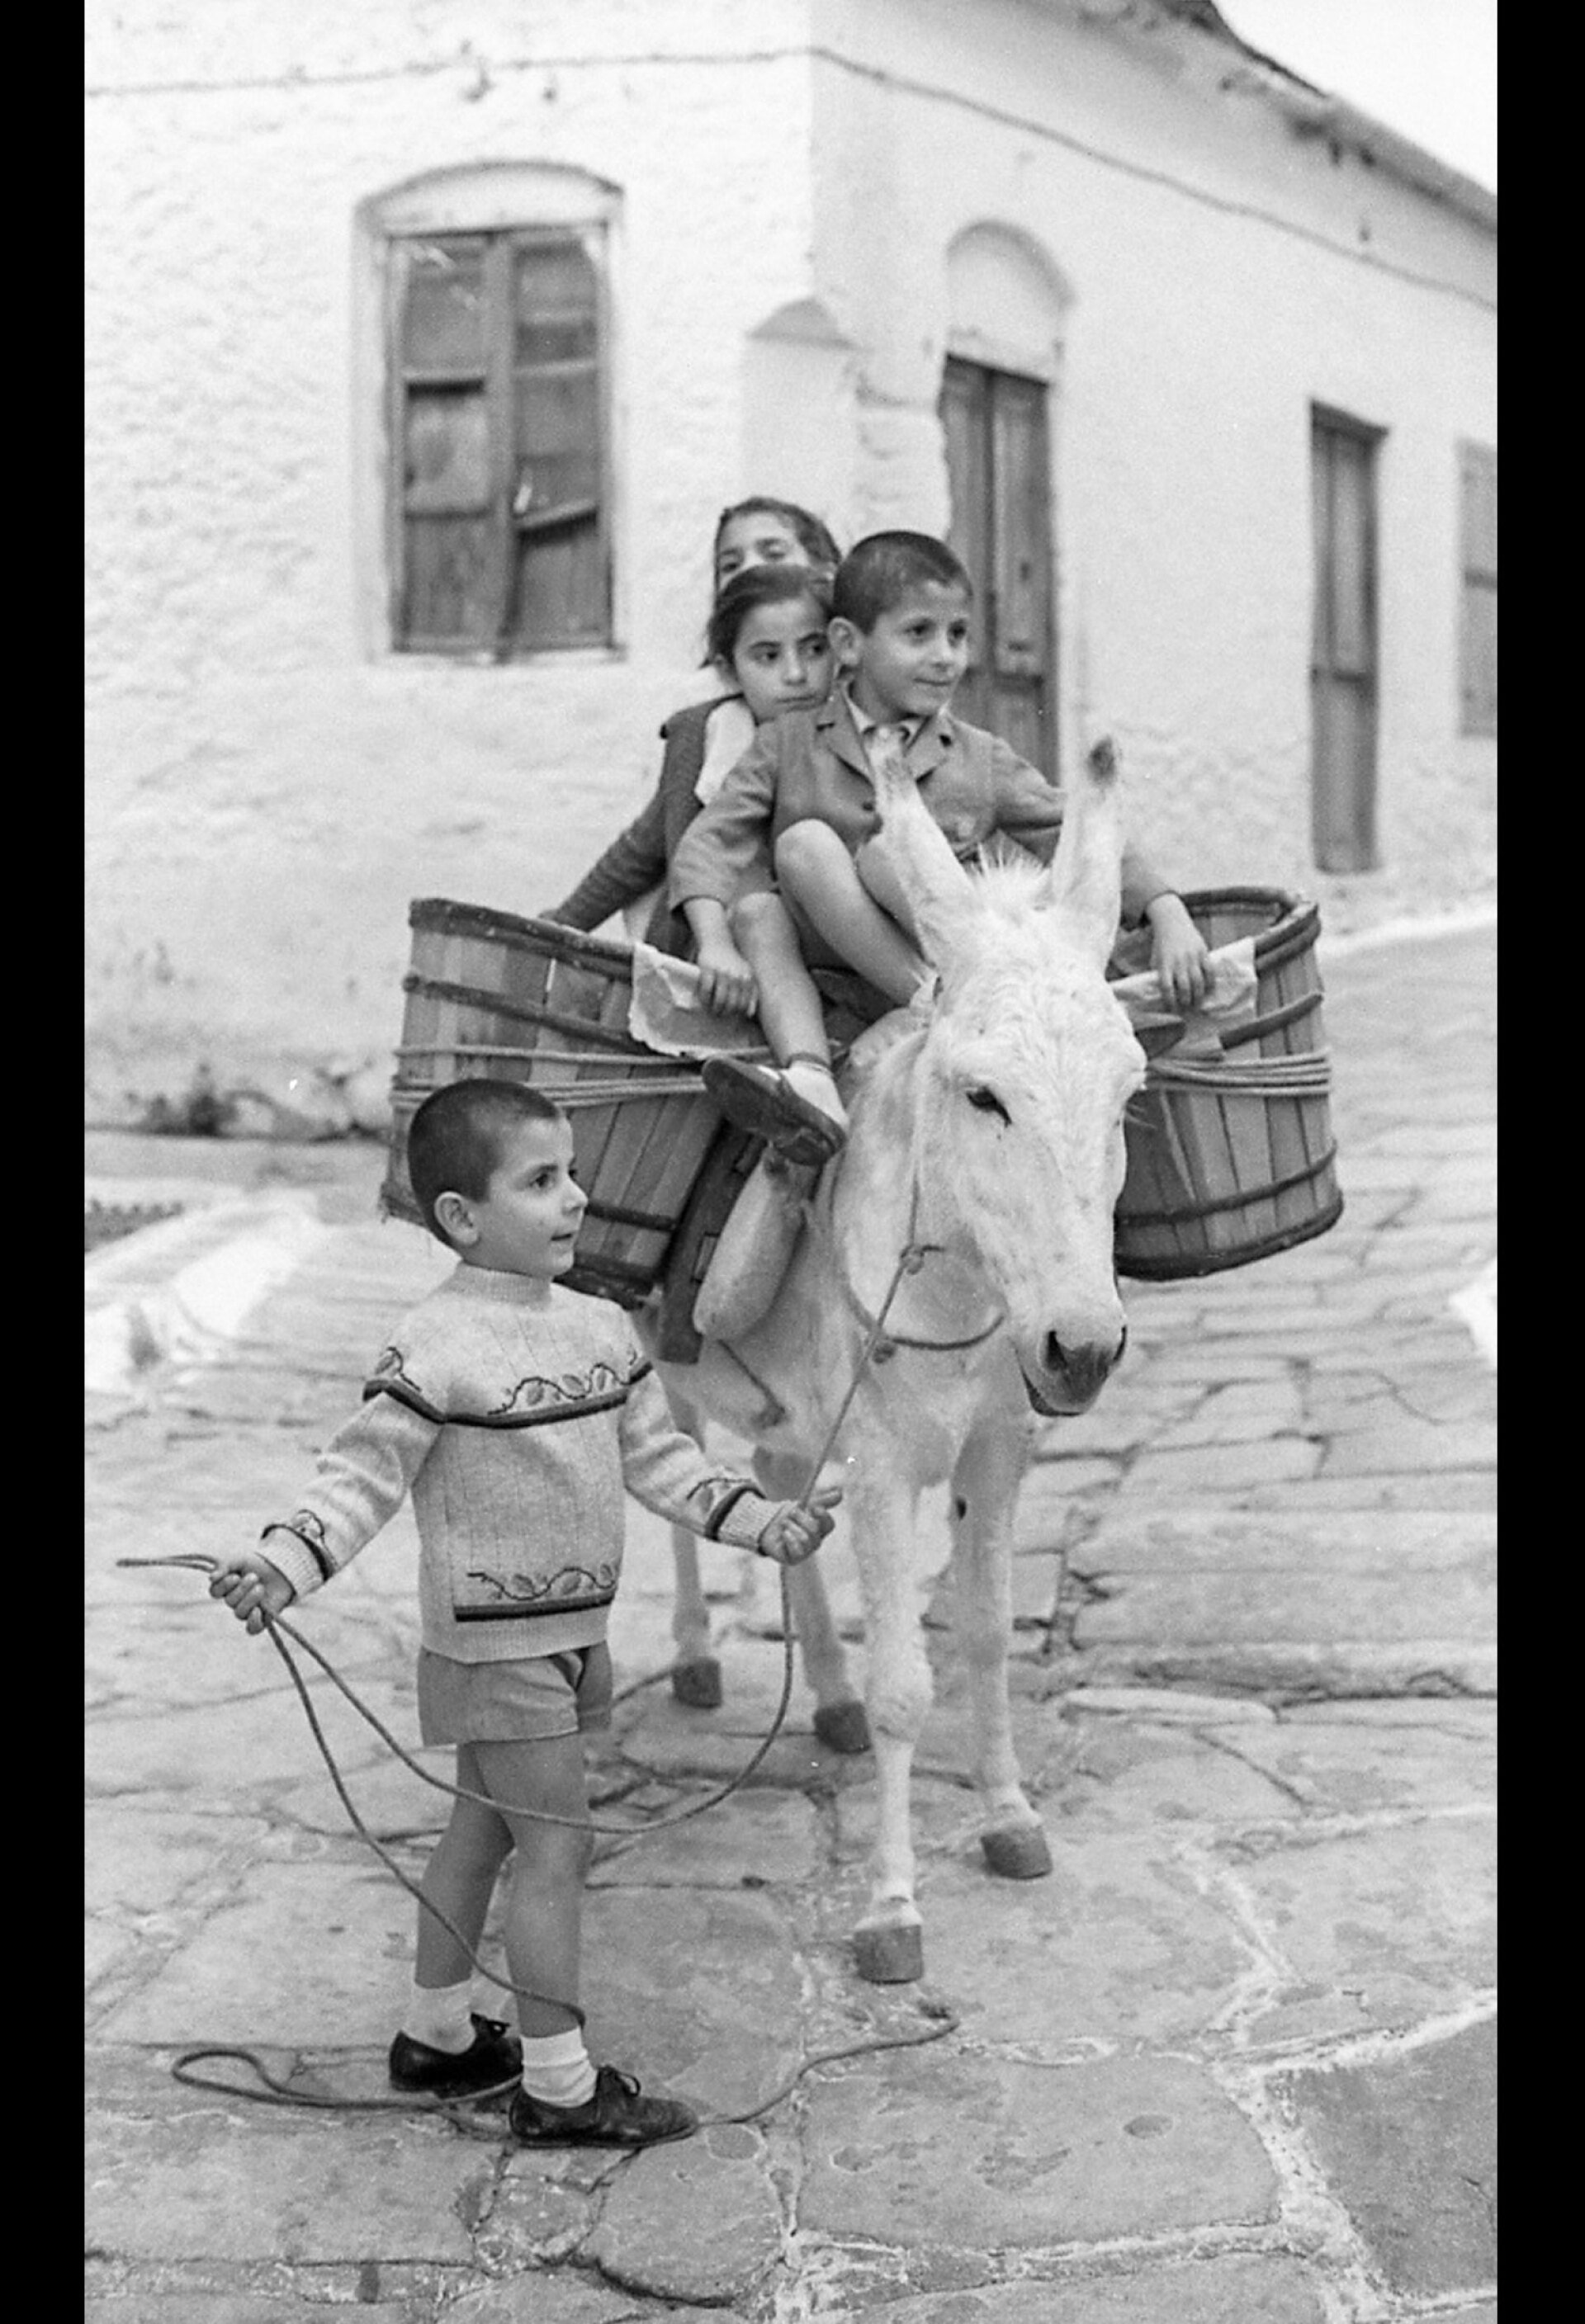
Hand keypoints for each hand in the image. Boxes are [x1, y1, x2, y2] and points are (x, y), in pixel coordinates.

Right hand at [208, 1547, 294, 1634]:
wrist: (282, 1569)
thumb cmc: (258, 1564)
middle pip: (229, 1601)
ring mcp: (247, 1611)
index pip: (215, 1592)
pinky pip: (252, 1629)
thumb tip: (211, 1578)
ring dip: (250, 1599)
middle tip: (254, 1577)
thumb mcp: (241, 1559)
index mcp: (227, 1587)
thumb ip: (225, 1565)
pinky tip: (258, 1610)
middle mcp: (235, 1601)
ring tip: (260, 1587)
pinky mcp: (261, 1619)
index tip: (235, 1576)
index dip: (223, 1586)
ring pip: (239, 1613)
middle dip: (242, 1588)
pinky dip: (253, 1621)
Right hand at [694, 939, 757, 1018]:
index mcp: (748, 979)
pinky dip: (704, 998)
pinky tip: (703, 999)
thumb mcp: (746, 974)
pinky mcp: (708, 970)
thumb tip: (750, 1014)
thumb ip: (751, 992)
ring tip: (711, 1009)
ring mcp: (723, 973)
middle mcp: (737, 976)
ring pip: (719, 1000)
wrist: (718, 941)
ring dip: (714, 1008)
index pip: (743, 1005)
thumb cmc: (732, 961)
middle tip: (718, 1013)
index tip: (729, 1014)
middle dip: (724, 1012)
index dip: (736, 1013)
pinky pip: (706, 990)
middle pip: (731, 1005)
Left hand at [758, 1485, 842, 1565]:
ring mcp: (806, 1552)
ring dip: (791, 1526)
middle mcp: (816, 1541)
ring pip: (804, 1538)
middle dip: (801, 1517)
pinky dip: (788, 1537)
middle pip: (814, 1529)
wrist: (771, 1527)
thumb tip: (840, 1493)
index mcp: (821, 1529)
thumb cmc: (792, 1517)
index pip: (829, 1524)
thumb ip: (822, 1500)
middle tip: (792, 1512)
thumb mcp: (806, 1505)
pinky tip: (784, 1534)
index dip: (823, 1516)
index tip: (814, 1507)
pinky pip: (796, 1549)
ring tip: (784, 1523)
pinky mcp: (794, 1559)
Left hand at [1146, 896, 1211, 1011]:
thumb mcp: (1156, 959)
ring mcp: (1192, 957)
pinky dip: (1210, 982)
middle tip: (1187, 1010)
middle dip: (1186, 1001)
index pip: (1167, 987)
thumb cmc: (1162, 943)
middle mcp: (1178, 961)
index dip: (1170, 1000)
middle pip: (1184, 987)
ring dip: (1198, 995)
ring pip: (1198, 981)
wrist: (1172, 921)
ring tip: (1197, 1004)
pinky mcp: (1203, 951)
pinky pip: (1209, 970)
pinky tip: (1209, 990)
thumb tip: (1163, 993)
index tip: (1172, 1009)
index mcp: (1164, 964)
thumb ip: (1160, 974)